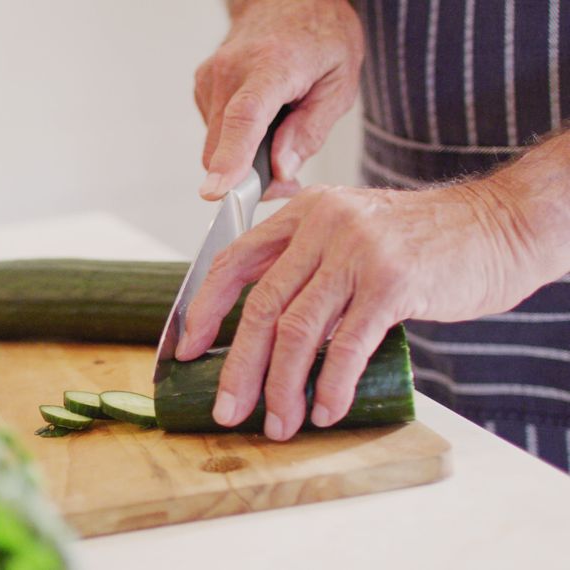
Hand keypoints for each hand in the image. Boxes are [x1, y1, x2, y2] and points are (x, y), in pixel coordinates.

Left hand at [174, 182, 546, 440]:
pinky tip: (324, 410)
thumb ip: (308, 264)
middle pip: (261, 306)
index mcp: (304, 214)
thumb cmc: (422, 242)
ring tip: (279, 424)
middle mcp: (323, 226)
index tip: (187, 352)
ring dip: (282, 387)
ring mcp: (357, 252)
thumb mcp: (352, 232)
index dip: (205, 311)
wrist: (498, 225)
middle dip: (238, 367)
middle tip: (228, 410)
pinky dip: (330, 386)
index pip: (234, 262)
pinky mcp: (392, 283)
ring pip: (297, 330)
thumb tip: (261, 327)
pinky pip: (346, 346)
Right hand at [195, 0, 362, 199]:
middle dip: (248, 177)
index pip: (245, 117)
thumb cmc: (319, 35)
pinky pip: (215, 132)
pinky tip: (262, 122)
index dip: (231, 158)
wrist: (287, 0)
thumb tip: (281, 169)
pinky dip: (235, 141)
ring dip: (244, 158)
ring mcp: (210, 77)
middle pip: (223, 145)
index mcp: (272, 65)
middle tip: (286, 178)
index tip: (217, 190)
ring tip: (280, 138)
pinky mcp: (202, 87)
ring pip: (217, 145)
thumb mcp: (340, 83)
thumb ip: (311, 130)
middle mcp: (230, 70)